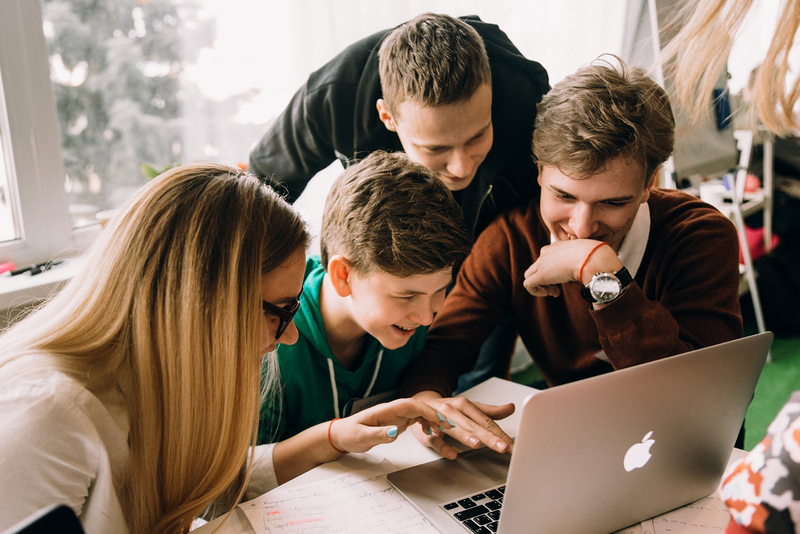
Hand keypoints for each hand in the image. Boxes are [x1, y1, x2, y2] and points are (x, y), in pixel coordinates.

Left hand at [329, 398, 445, 453]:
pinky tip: (431, 431)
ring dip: (432, 418)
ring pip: (419, 412)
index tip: (439, 419)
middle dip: (435, 414)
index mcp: (386, 410)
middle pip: (418, 406)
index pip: (410, 405)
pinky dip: (426, 423)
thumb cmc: (350, 434)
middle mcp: (393, 410)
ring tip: (444, 429)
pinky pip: (416, 419)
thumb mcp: (363, 437)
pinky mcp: (397, 421)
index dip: (426, 410)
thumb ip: (379, 435)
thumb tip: (395, 432)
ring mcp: (396, 415)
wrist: (342, 435)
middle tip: (449, 425)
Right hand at [410, 391, 514, 459]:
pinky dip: (443, 447)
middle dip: (489, 437)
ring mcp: (439, 420)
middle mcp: (453, 411)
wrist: (420, 403)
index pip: (486, 421)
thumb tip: (511, 408)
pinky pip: (435, 440)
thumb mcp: (470, 408)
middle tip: (502, 447)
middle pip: (473, 425)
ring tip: (477, 444)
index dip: (500, 434)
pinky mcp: (427, 432)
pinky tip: (452, 454)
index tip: (512, 446)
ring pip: (454, 429)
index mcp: (465, 405)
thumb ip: (490, 411)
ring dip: (466, 436)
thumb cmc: (448, 409)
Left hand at [523, 239, 618, 295]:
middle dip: (545, 278)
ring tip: (555, 291)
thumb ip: (585, 260)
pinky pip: (528, 285)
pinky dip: (537, 292)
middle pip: (536, 266)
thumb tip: (596, 268)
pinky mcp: (540, 275)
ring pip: (530, 275)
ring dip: (541, 286)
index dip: (553, 269)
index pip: (547, 256)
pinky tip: (553, 293)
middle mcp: (546, 252)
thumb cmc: (596, 256)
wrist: (592, 258)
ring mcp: (541, 263)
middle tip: (558, 287)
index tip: (565, 277)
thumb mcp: (589, 255)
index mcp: (557, 246)